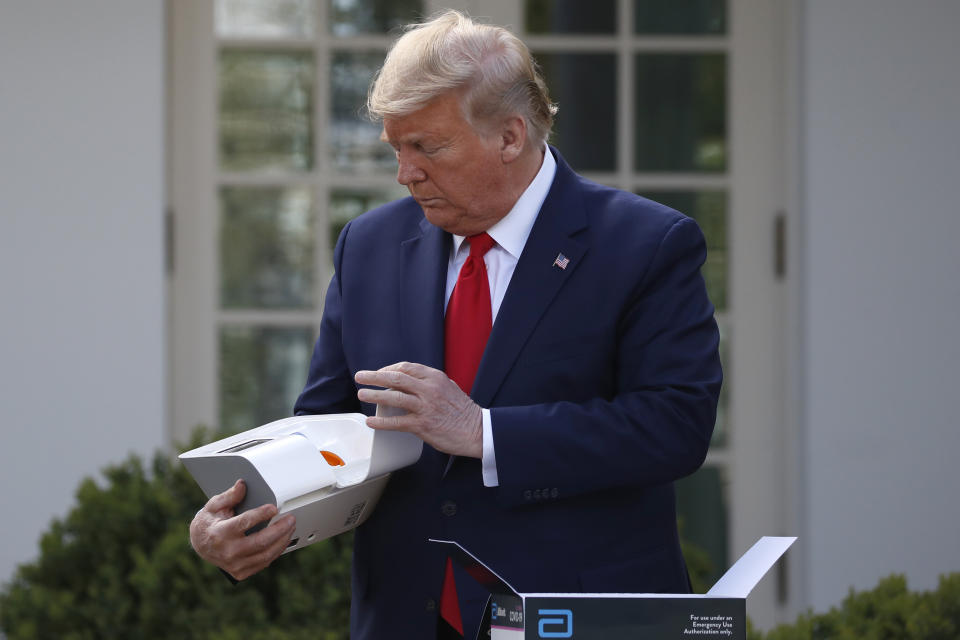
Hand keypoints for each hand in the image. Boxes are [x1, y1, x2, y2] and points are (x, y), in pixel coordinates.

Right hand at [189, 479, 295, 580]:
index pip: (244, 523)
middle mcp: (228, 551)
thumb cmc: (209, 522)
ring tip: (290, 528)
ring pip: (265, 554)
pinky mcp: (241, 572)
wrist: (200, 544)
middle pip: (260, 542)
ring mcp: (235, 564)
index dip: (261, 514)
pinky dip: (276, 551)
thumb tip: (242, 485)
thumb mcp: (214, 505)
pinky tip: (282, 540)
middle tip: (290, 519)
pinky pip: (264, 562)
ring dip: (282, 540)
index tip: (273, 508)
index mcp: (220, 533)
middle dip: (280, 529)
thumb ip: (230, 495)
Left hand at [355, 362, 482, 457]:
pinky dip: (381, 421)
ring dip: (374, 395)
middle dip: (374, 377)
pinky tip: (372, 421)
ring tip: (362, 394)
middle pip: (396, 378)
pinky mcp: (423, 425)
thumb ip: (431, 383)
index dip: (389, 369)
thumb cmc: (464, 411)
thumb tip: (412, 382)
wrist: (478, 431)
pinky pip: (396, 421)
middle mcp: (429, 389)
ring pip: (394, 397)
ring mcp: (425, 407)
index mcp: (435, 378)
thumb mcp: (449, 387)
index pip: (406, 368)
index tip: (379, 374)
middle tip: (360, 377)